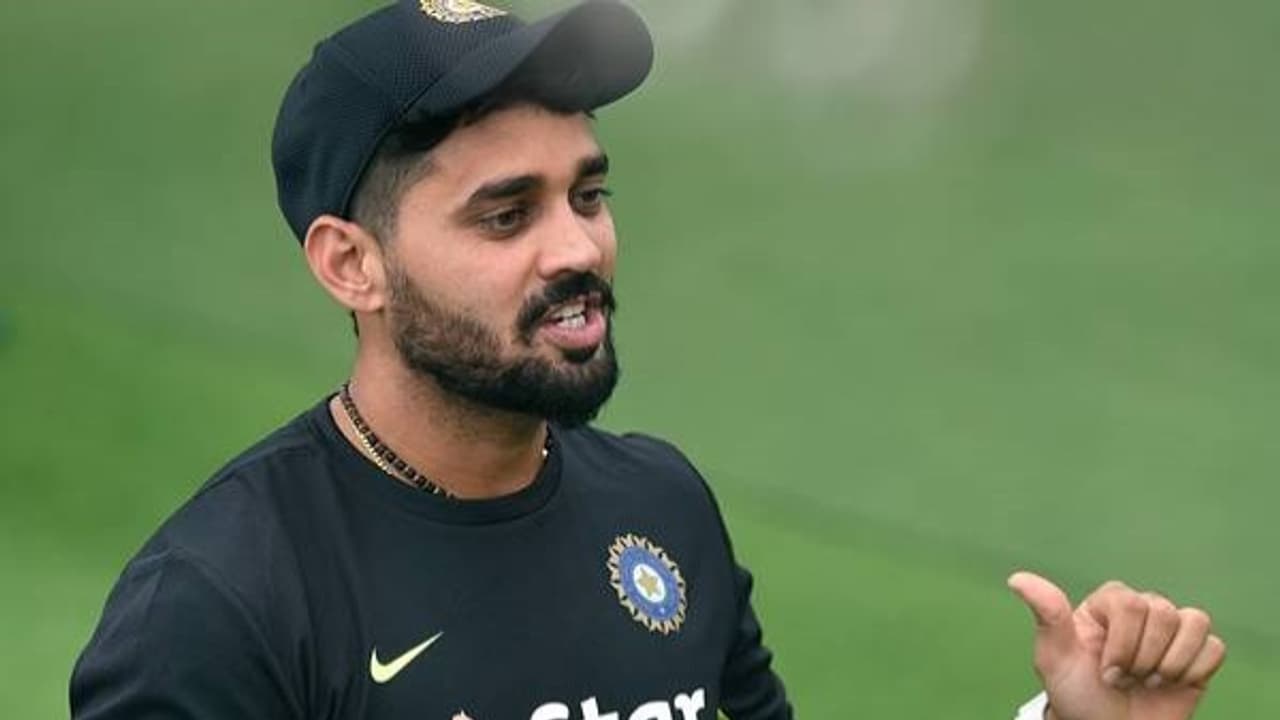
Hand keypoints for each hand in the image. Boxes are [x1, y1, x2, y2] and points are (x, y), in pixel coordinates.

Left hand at [1008, 572, 1225, 719]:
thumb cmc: (1078, 693)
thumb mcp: (1055, 658)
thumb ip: (1047, 616)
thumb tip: (1017, 578)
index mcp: (1108, 603)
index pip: (1129, 604)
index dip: (1121, 646)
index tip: (1105, 674)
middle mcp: (1142, 608)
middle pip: (1162, 613)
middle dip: (1142, 659)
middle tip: (1125, 680)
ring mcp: (1171, 629)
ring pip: (1193, 622)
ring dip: (1170, 664)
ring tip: (1149, 681)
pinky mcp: (1197, 651)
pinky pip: (1213, 646)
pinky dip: (1194, 670)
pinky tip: (1173, 683)